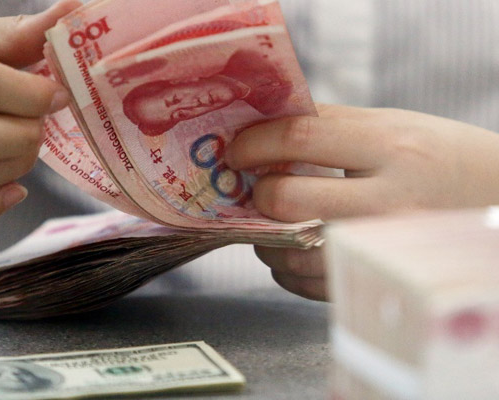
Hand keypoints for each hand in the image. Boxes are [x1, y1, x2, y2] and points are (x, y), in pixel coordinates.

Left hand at [226, 104, 498, 298]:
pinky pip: (308, 285)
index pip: (299, 138)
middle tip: (254, 188)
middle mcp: (385, 199)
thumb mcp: (395, 125)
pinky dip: (286, 269)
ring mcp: (381, 248)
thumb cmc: (441, 158)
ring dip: (264, 239)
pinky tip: (294, 251)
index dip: (254, 143)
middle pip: (287, 199)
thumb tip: (265, 127)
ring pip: (290, 253)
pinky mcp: (375, 282)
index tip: (236, 150)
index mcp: (388, 146)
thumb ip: (332, 126)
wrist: (496, 202)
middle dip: (256, 195)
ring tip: (270, 223)